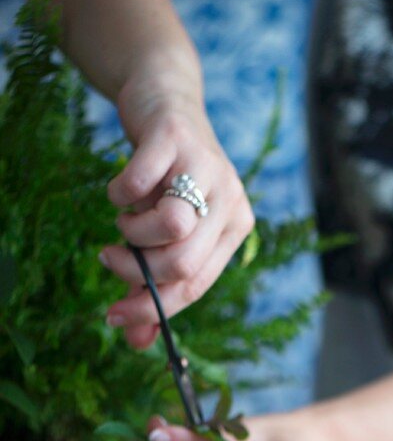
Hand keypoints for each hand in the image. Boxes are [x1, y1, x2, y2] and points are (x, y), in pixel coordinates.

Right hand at [100, 76, 253, 348]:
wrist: (165, 99)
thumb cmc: (166, 178)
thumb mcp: (166, 232)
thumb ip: (153, 284)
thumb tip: (134, 340)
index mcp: (235, 229)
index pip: (196, 285)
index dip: (153, 307)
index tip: (114, 316)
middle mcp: (231, 200)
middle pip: (184, 262)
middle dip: (136, 272)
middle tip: (109, 258)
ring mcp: (208, 167)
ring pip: (173, 227)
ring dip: (132, 233)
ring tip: (123, 221)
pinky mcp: (177, 137)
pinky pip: (141, 183)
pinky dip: (119, 194)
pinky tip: (119, 191)